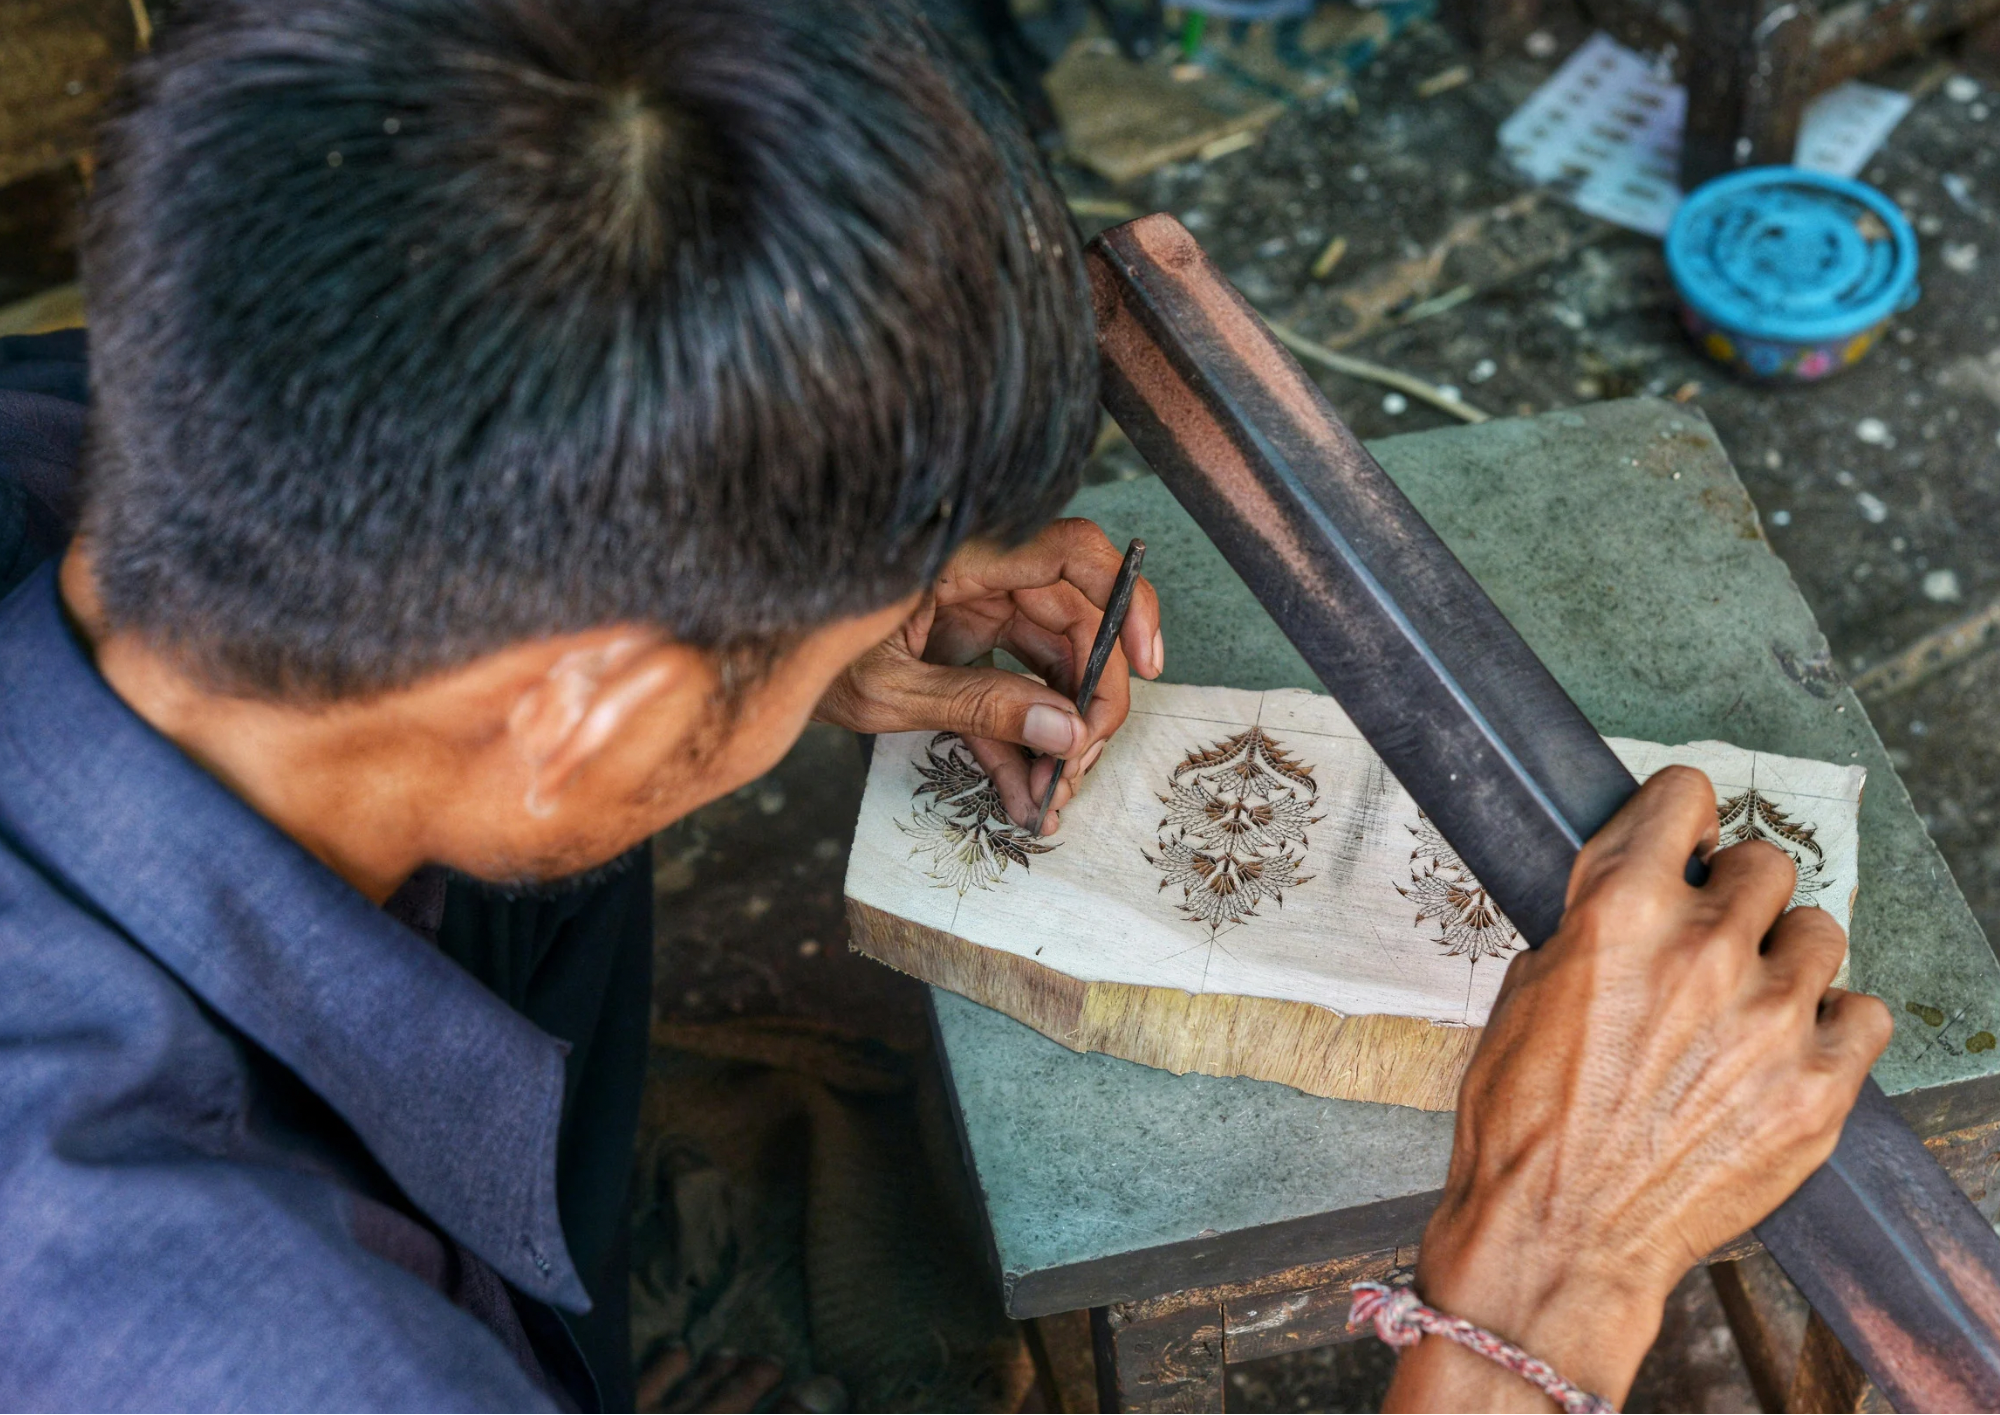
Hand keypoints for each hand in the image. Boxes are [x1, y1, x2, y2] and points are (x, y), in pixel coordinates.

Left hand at [814, 518, 1162, 831]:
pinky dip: (1018, 744)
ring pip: (1048, 665)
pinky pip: (1009, 690)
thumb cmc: (798, 648)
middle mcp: (978, 573)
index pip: (1071, 554)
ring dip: (1057, 735)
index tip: (1148, 664)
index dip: (1125, 602)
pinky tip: (1025, 797)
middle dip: (1090, 699)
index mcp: (962, 556)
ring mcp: (971, 609)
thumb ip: (979, 708)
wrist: (739, 662)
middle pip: (1073, 622)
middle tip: (1085, 764)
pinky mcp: (960, 645)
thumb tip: (1064, 734)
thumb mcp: (889, 690)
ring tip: (1053, 797)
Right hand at [1387, 766, 1892, 1411]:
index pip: (1686, 796)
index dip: (1680, 817)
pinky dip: (1832, 1027)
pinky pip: (1866, 1014)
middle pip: (1766, 864)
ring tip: (1751, 1002)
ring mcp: (1769, 1018)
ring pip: (1822, 932)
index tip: (1683, 840)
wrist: (1558, 1234)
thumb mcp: (1526, 989)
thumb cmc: (1525, 1123)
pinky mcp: (1816, 1087)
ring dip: (1786, 958)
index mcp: (1620, 911)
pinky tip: (1789, 1048)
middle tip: (1712, 938)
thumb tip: (1638, 894)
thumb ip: (1594, 925)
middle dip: (1736, 895)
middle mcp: (1703, 950)